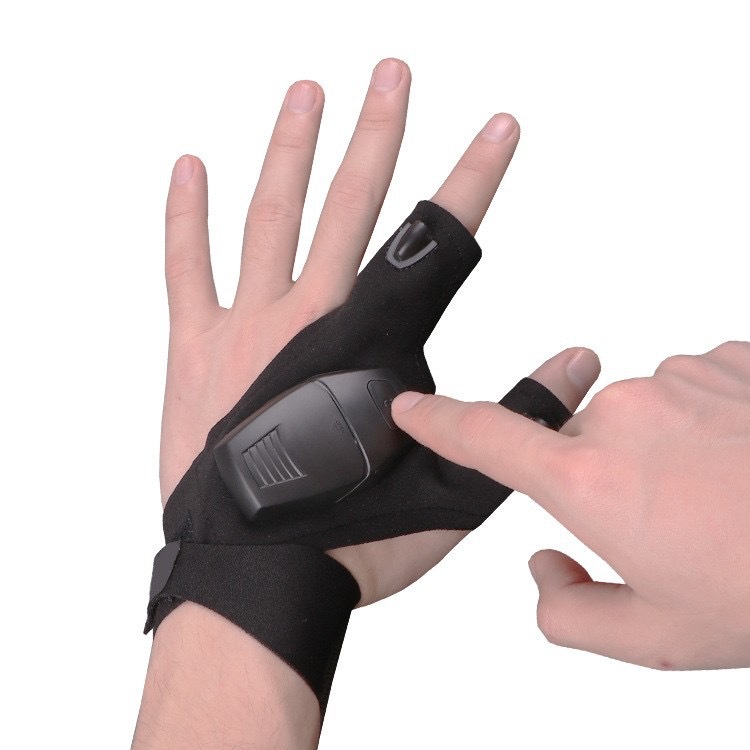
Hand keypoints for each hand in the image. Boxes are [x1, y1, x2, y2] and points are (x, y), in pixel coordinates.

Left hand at [160, 57, 601, 606]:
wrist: (262, 577)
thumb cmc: (356, 538)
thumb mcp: (458, 484)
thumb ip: (517, 417)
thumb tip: (578, 366)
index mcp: (377, 343)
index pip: (437, 241)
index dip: (474, 179)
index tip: (496, 130)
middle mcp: (312, 317)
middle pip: (353, 205)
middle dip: (378, 134)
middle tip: (391, 74)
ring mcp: (248, 327)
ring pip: (271, 218)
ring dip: (292, 151)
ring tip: (308, 94)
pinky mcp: (196, 350)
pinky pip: (185, 268)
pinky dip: (184, 215)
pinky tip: (190, 166)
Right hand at [392, 341, 749, 668]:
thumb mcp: (658, 638)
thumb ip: (569, 613)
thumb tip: (547, 567)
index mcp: (588, 480)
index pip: (484, 438)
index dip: (439, 422)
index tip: (410, 407)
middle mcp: (621, 414)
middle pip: (578, 446)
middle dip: (606, 483)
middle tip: (673, 526)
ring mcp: (677, 378)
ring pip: (639, 419)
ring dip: (663, 454)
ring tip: (725, 495)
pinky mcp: (727, 357)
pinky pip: (690, 391)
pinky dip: (707, 424)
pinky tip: (748, 460)